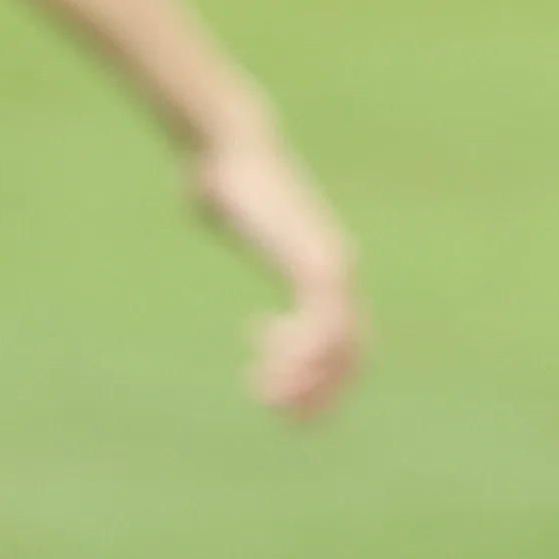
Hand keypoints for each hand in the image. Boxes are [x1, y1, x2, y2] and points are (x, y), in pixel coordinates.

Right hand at [186, 121, 366, 421]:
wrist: (232, 148)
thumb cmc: (229, 174)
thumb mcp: (232, 206)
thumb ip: (228, 212)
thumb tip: (202, 190)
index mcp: (323, 267)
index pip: (347, 341)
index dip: (314, 373)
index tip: (265, 377)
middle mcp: (337, 270)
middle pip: (355, 353)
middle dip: (321, 394)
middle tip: (275, 409)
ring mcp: (332, 267)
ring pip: (341, 347)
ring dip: (305, 382)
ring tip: (264, 398)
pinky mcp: (316, 264)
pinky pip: (325, 327)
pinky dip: (300, 358)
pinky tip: (264, 368)